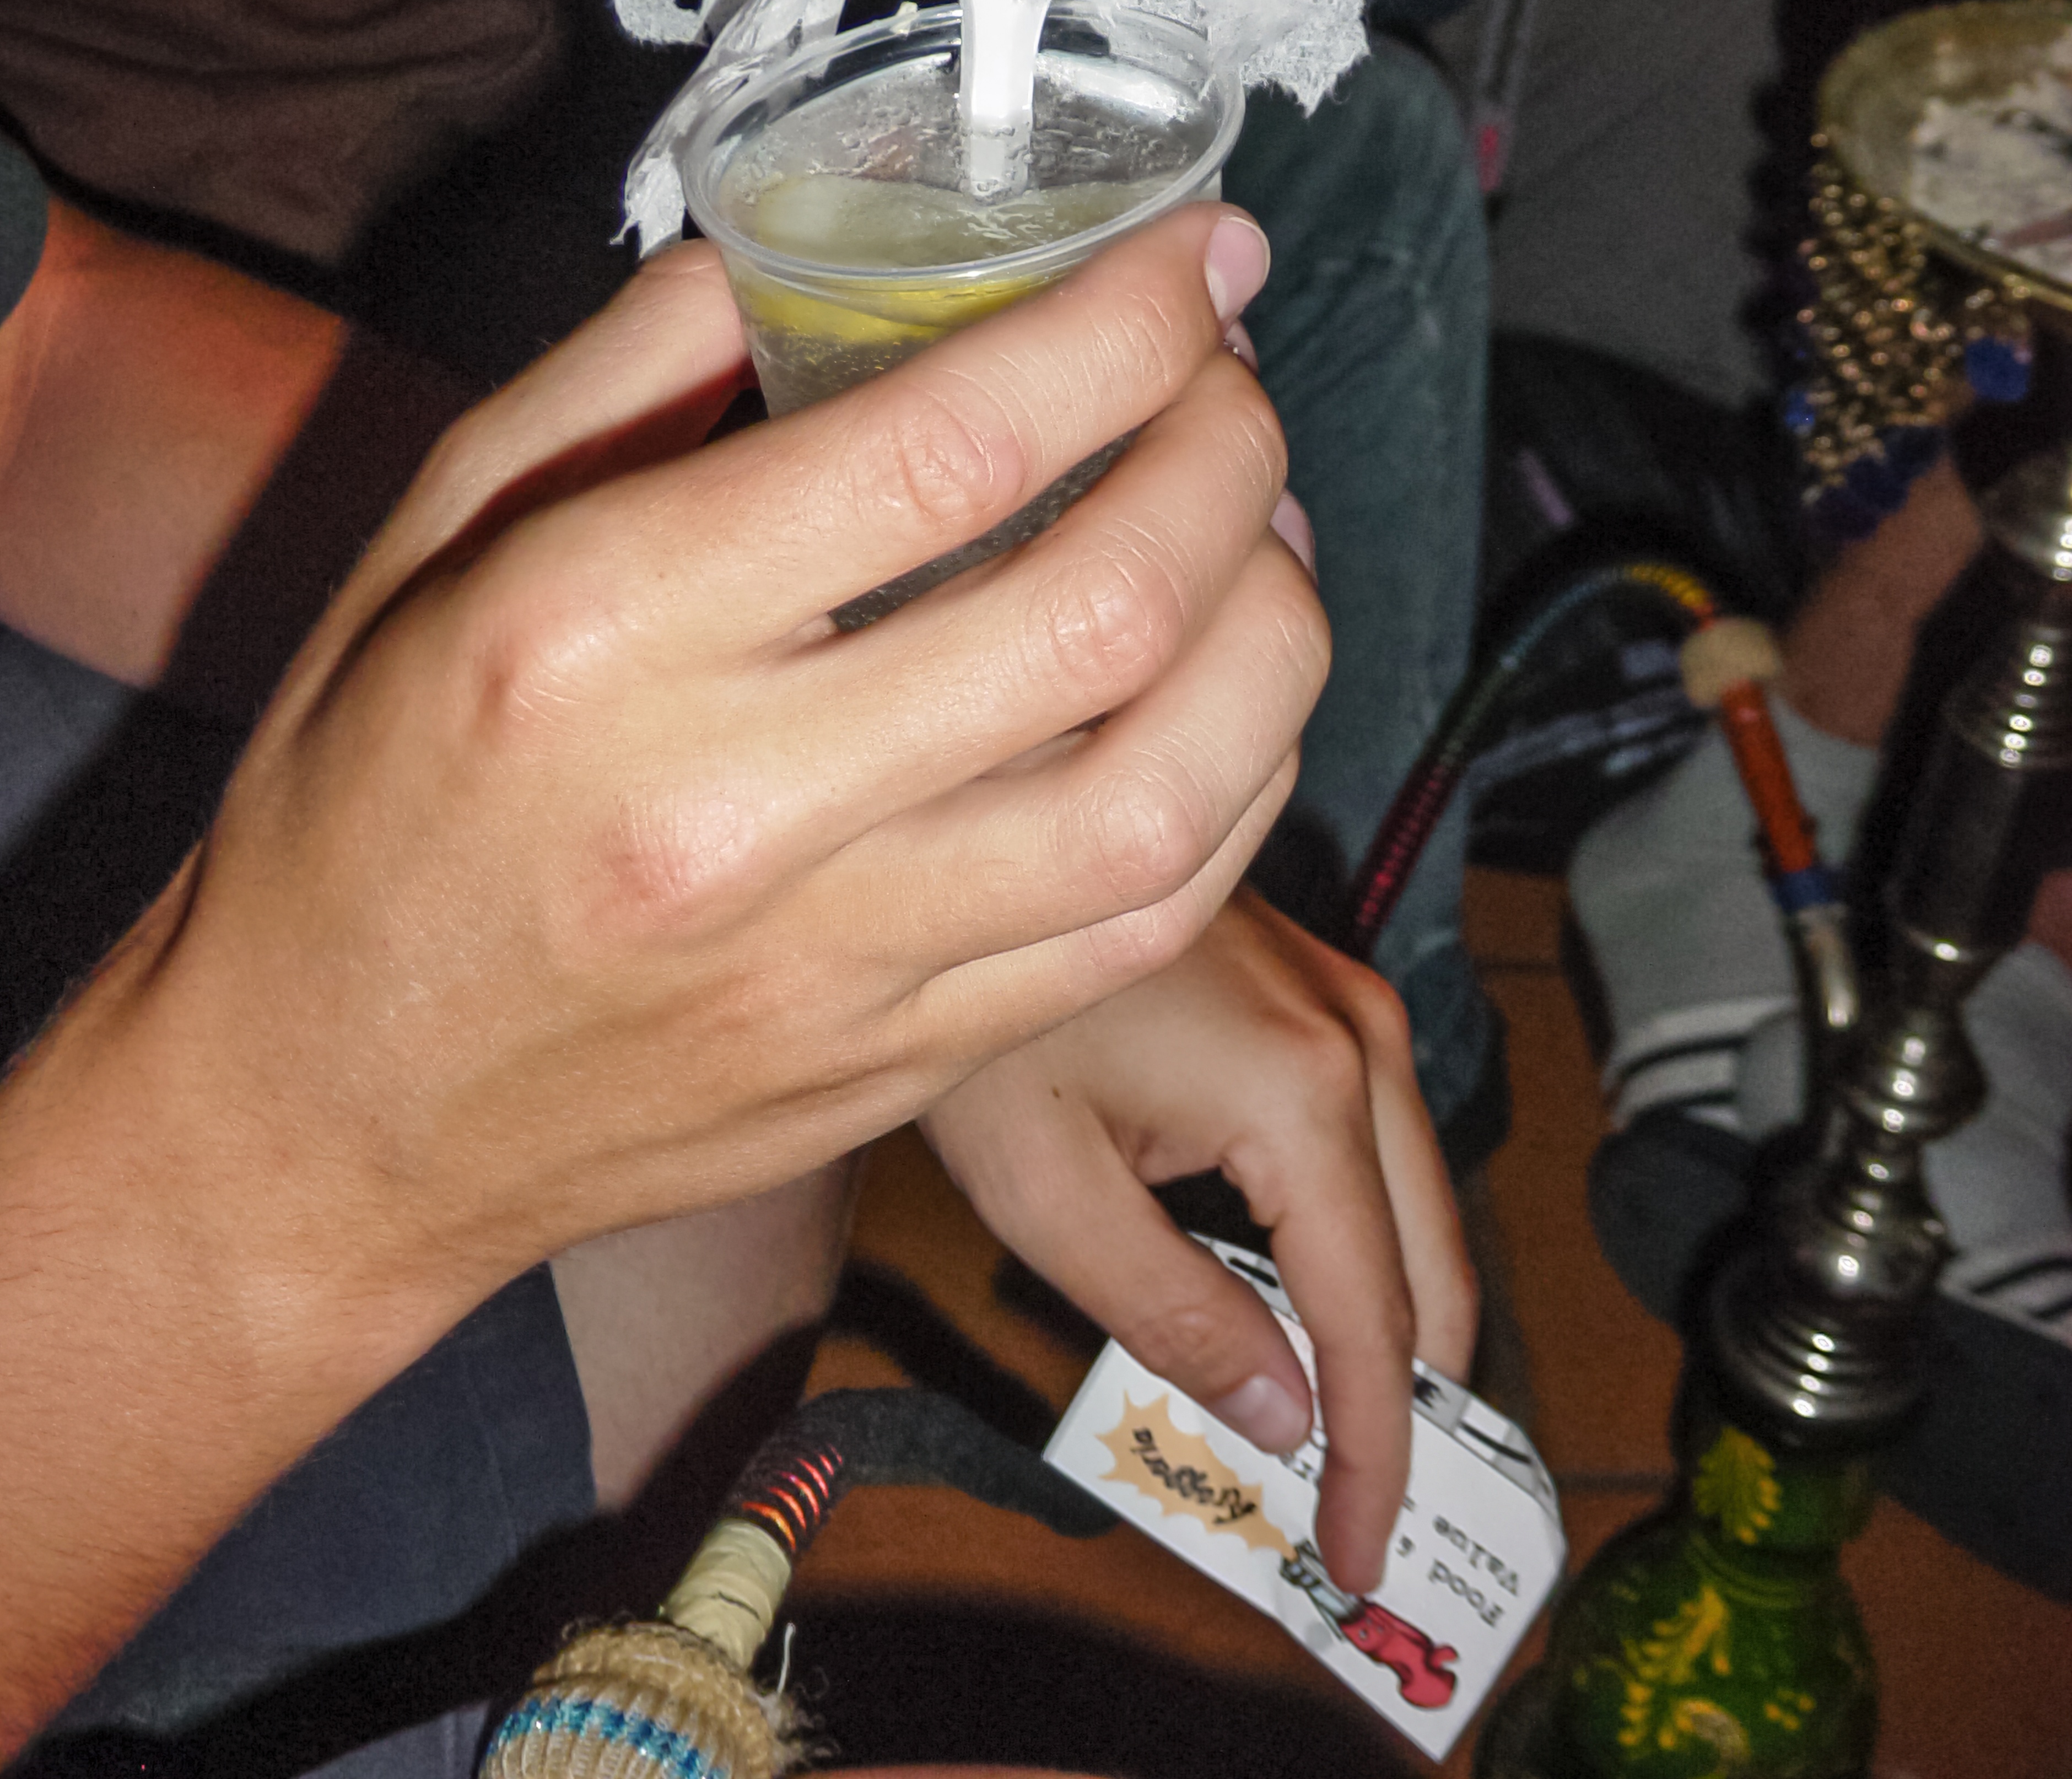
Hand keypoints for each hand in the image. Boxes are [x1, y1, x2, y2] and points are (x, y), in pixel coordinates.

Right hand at [133, 207, 1326, 1334]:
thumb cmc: (364, 791)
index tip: (1201, 255)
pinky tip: (1235, 692)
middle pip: (1098, 605)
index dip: (1122, 327)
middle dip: (1227, 452)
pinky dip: (1240, 783)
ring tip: (1267, 527)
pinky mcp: (896, 1066)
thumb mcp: (435, 530)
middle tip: (1232, 378)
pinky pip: (1145, 925)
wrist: (319, 1117)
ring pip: (1169, 789)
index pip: (949, 448)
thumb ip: (625, 371)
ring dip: (1275, 625)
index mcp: (602, 632)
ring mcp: (833, 961)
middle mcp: (732, 806)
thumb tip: (804, 251)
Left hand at [920, 891, 1476, 1595]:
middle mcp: (1358, 1039)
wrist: (975, 838)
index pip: (1375, 1321)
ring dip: (1393, 1325)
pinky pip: (1381, 1145)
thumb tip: (1287, 1421)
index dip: (1375, 1460)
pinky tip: (1314, 1312)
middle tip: (1361, 1527)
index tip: (1355, 1567)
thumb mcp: (1049, 1194)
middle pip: (1430, 1267)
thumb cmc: (982, 1016)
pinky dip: (1367, 1244)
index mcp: (1304, 1093)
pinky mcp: (1321, 992)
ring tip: (1342, 1442)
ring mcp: (1349, 1004)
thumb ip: (1176, 1316)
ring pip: (1419, 1204)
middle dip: (1410, 1407)